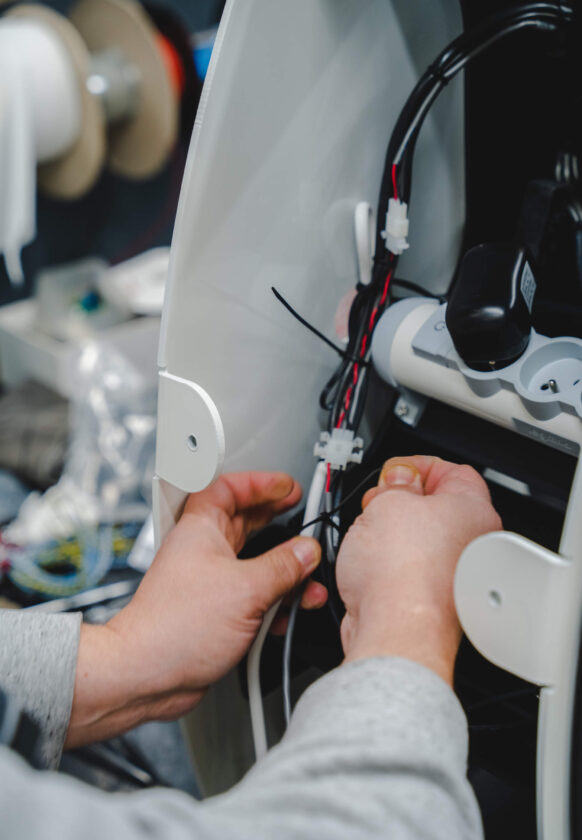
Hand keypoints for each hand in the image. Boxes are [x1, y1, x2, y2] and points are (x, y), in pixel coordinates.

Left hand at [66, 472, 325, 747]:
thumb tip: (306, 552)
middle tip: (300, 516)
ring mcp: (208, 581)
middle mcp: (202, 550)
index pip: (230, 488)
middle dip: (276, 519)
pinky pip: (251, 595)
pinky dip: (273, 600)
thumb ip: (283, 567)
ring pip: (252, 562)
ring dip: (283, 569)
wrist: (147, 674)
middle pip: (244, 522)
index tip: (287, 487)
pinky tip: (289, 611)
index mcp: (201, 528)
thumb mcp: (245, 589)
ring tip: (308, 573)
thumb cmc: (173, 626)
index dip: (260, 483)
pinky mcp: (214, 611)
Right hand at [337, 455, 501, 683]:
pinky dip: (386, 564)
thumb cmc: (403, 574)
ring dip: (389, 534)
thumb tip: (399, 479)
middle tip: (377, 503)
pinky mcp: (430, 599)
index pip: (452, 471)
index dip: (417, 466)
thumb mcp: (388, 502)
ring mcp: (453, 575)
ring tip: (367, 537)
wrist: (395, 630)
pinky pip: (407, 569)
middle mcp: (471, 544)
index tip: (393, 472)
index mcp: (473, 511)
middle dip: (398, 501)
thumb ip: (396, 483)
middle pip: (434, 506)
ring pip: (417, 540)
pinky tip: (369, 565)